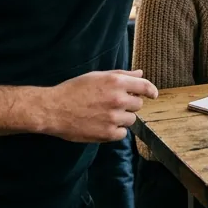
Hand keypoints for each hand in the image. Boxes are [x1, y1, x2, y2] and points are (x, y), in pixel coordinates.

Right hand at [37, 70, 159, 142]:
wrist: (53, 109)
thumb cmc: (73, 90)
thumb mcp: (97, 76)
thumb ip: (121, 75)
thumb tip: (140, 73)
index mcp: (116, 82)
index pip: (144, 86)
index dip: (151, 91)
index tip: (153, 95)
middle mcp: (118, 99)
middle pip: (138, 105)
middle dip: (129, 104)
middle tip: (113, 104)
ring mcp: (114, 118)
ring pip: (131, 120)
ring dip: (122, 118)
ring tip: (104, 115)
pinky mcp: (108, 133)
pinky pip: (122, 133)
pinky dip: (116, 131)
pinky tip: (102, 125)